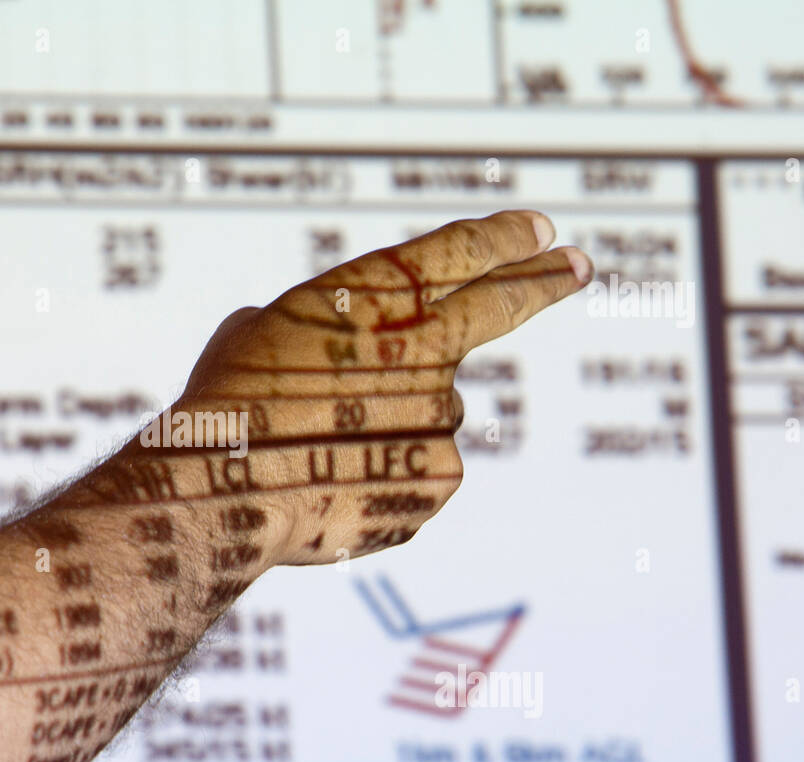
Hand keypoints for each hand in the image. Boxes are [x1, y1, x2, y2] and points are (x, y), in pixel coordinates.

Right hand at [176, 209, 592, 565]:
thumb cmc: (227, 404)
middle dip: (547, 280)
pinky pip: (419, 470)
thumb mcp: (256, 334)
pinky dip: (385, 476)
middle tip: (579, 265)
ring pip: (430, 412)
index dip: (507, 238)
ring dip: (389, 426)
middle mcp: (421, 344)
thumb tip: (329, 351)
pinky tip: (336, 485)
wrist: (224, 488)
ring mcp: (438, 412)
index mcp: (373, 294)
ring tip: (321, 449)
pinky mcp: (440, 475)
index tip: (542, 231)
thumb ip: (313, 328)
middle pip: (502, 304)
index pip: (463, 250)